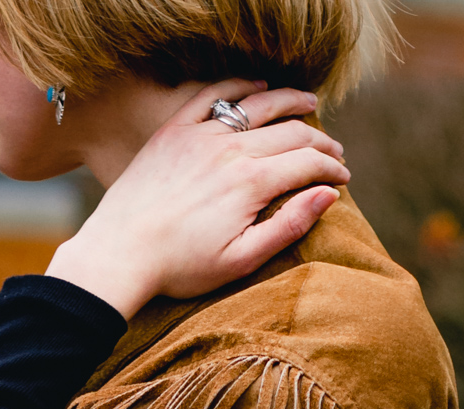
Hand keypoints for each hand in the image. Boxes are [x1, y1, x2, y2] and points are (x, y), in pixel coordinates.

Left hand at [47, 81, 349, 318]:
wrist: (120, 254)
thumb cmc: (180, 267)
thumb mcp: (241, 260)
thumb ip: (288, 226)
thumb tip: (329, 195)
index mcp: (252, 183)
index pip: (308, 164)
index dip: (332, 170)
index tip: (343, 180)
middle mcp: (231, 150)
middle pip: (290, 132)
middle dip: (320, 141)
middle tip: (334, 151)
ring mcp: (202, 135)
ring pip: (258, 105)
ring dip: (290, 102)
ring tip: (309, 103)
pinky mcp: (174, 131)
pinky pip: (213, 95)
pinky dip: (239, 86)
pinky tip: (256, 86)